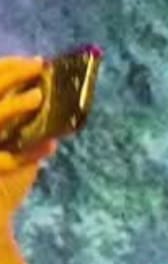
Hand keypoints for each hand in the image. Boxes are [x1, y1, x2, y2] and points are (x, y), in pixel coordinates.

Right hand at [0, 56, 55, 226]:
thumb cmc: (3, 184)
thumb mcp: (11, 149)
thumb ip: (22, 126)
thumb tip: (48, 100)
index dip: (6, 68)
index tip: (34, 62)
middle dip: (10, 75)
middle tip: (38, 67)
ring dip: (12, 106)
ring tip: (38, 97)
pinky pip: (7, 160)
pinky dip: (30, 152)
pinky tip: (49, 147)